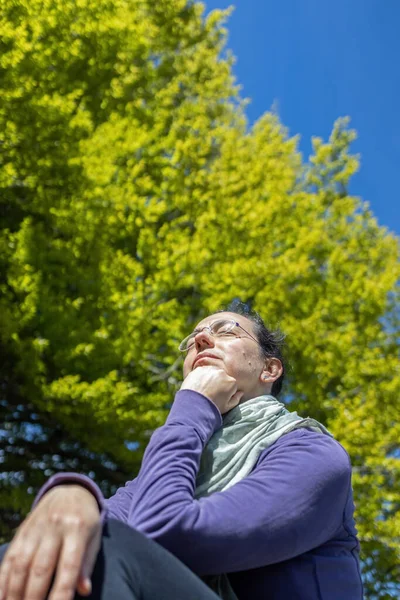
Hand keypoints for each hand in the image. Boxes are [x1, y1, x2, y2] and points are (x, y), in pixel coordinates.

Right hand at [0, 485, 100, 599]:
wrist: (70, 491)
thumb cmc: (85, 522)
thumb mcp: (94, 538)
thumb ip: (87, 564)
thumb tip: (84, 591)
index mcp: (77, 529)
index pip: (69, 567)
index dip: (62, 593)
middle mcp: (55, 527)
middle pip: (41, 568)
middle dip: (34, 597)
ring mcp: (36, 528)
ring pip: (21, 565)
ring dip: (15, 593)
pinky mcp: (22, 532)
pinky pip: (10, 558)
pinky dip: (3, 580)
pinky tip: (2, 596)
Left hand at [180, 365, 242, 413]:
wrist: (193, 405)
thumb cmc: (211, 408)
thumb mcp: (227, 407)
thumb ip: (236, 399)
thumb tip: (240, 393)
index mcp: (231, 382)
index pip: (231, 385)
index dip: (226, 393)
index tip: (219, 398)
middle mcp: (222, 372)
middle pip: (222, 377)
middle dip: (218, 384)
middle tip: (210, 394)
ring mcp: (210, 369)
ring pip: (212, 373)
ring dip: (210, 379)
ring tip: (203, 390)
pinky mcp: (199, 369)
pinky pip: (202, 372)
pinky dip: (201, 377)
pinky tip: (197, 386)